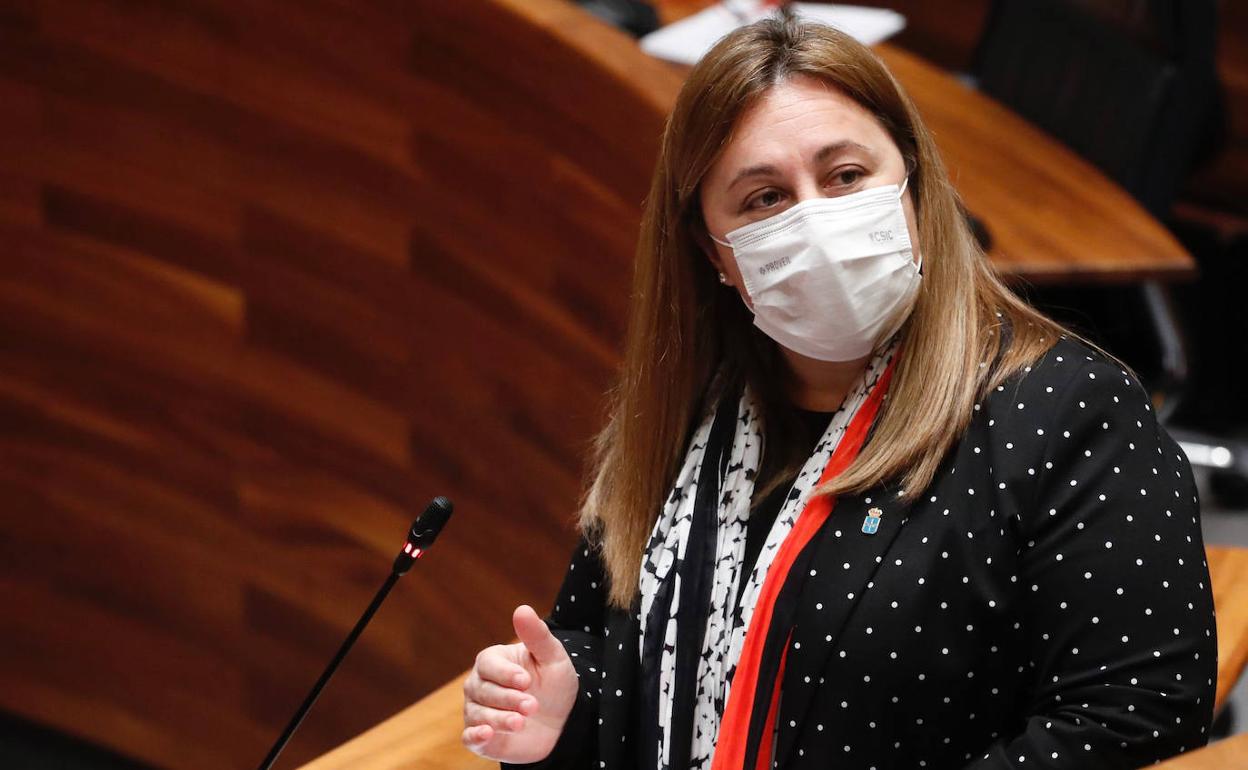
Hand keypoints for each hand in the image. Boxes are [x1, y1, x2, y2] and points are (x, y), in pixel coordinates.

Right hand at [462, 605, 578, 762]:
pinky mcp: (481, 739)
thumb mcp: (552, 658)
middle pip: (483, 691)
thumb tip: (522, 609)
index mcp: (492, 661)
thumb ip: (536, 635)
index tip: (526, 680)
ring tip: (522, 723)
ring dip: (500, 719)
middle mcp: (479, 685)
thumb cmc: (553, 683)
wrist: (562, 721)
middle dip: (509, 699)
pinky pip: (469, 738)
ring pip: (478, 715)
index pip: (488, 664)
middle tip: (533, 706)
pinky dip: (475, 736)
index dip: (505, 673)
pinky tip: (487, 734)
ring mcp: (477, 711)